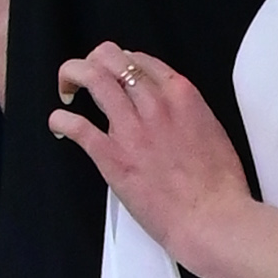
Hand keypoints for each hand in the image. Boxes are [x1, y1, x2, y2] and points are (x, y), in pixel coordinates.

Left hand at [50, 44, 245, 270]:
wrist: (212, 218)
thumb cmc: (219, 187)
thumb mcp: (212, 132)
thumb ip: (188, 113)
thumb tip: (173, 113)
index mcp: (181, 96)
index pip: (141, 60)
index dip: (122, 61)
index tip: (116, 72)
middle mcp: (154, 104)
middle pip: (112, 59)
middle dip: (94, 61)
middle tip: (87, 75)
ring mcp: (131, 128)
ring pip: (92, 78)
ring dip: (73, 76)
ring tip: (67, 88)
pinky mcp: (111, 156)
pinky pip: (76, 125)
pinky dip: (61, 120)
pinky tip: (59, 124)